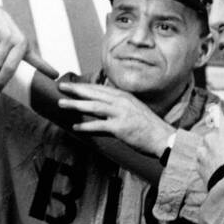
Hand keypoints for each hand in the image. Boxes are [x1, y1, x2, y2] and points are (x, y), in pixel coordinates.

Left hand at [55, 80, 172, 157]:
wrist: (163, 138)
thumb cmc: (149, 127)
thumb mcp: (134, 110)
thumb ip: (120, 107)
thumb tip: (106, 107)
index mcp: (124, 96)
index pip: (100, 88)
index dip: (84, 86)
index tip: (72, 85)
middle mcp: (121, 101)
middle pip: (94, 93)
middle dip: (75, 90)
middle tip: (60, 87)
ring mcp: (120, 114)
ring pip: (93, 106)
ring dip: (76, 105)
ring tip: (61, 104)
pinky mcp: (120, 128)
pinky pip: (99, 126)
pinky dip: (86, 127)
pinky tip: (75, 127)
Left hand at [195, 102, 223, 183]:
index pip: (217, 112)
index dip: (217, 111)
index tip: (216, 110)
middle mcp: (210, 137)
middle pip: (212, 135)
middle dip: (217, 141)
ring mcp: (202, 151)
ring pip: (205, 148)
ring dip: (210, 152)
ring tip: (219, 163)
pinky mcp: (197, 163)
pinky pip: (201, 160)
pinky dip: (206, 163)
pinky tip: (214, 169)